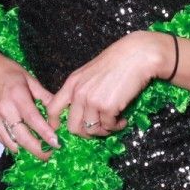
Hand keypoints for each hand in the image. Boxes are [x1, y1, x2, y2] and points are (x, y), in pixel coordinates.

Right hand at [0, 49, 58, 159]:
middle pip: (23, 137)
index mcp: (17, 96)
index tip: (56, 143)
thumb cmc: (8, 71)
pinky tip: (23, 143)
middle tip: (50, 154)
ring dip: (26, 150)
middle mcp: (4, 109)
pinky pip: (3, 140)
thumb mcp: (30, 79)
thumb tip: (58, 110)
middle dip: (38, 150)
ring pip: (12, 143)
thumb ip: (44, 96)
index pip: (33, 119)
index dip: (45, 133)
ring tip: (39, 150)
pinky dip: (14, 144)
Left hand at [45, 31, 172, 138]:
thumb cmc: (117, 61)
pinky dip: (116, 127)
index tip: (61, 131)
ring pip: (91, 130)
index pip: (53, 108)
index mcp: (72, 83)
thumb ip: (82, 90)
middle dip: (85, 133)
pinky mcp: (107, 107)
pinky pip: (108, 126)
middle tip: (98, 130)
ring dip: (103, 131)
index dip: (54, 123)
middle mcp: (78, 93)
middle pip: (72, 127)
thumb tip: (81, 112)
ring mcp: (92, 101)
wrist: (137, 55)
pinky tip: (123, 120)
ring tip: (114, 124)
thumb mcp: (90, 73)